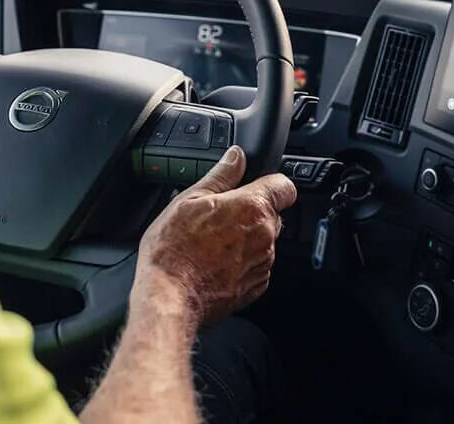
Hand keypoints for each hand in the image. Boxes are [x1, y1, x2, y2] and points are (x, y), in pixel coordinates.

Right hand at [131, 146, 296, 328]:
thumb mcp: (190, 200)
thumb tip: (236, 156)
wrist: (169, 296)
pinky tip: (215, 263)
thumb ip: (221, 175)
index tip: (257, 186)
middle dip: (252, 213)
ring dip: (246, 239)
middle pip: (272, 214)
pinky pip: (256, 266)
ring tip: (212, 243)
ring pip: (263, 242)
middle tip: (220, 217)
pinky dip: (242, 263)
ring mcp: (262, 263)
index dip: (272, 183)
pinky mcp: (256, 287)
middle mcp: (265, 235)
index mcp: (252, 207)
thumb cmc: (174, 250)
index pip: (284, 186)